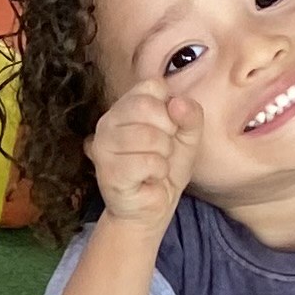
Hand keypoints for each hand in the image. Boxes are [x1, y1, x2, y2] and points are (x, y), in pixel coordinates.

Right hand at [85, 79, 204, 225]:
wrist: (151, 208)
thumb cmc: (165, 169)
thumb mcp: (188, 137)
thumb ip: (191, 114)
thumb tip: (178, 103)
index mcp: (125, 107)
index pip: (152, 86)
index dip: (170, 108)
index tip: (168, 129)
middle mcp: (107, 122)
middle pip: (147, 107)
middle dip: (167, 132)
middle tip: (162, 151)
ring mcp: (103, 146)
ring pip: (148, 136)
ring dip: (164, 156)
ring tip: (155, 166)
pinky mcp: (107, 171)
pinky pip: (147, 162)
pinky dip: (158, 173)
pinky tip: (149, 179)